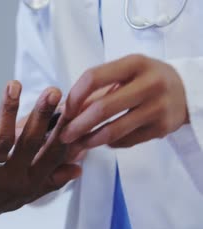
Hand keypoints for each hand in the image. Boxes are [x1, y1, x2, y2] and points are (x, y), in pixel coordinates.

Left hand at [0, 81, 80, 228]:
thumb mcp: (27, 195)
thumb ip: (53, 180)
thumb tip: (79, 168)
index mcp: (31, 181)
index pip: (54, 153)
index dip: (66, 130)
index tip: (76, 106)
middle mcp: (14, 177)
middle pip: (31, 142)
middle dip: (43, 115)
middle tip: (53, 90)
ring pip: (2, 138)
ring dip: (9, 110)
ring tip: (14, 85)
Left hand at [60, 54, 189, 148]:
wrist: (186, 90)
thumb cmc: (145, 79)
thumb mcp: (125, 72)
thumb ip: (97, 89)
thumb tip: (65, 111)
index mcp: (135, 64)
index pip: (94, 77)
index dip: (75, 96)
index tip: (66, 110)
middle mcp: (150, 84)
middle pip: (103, 108)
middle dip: (78, 125)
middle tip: (64, 135)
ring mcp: (158, 108)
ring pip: (114, 130)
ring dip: (90, 140)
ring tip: (77, 143)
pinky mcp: (162, 128)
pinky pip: (126, 141)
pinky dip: (109, 143)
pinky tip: (101, 141)